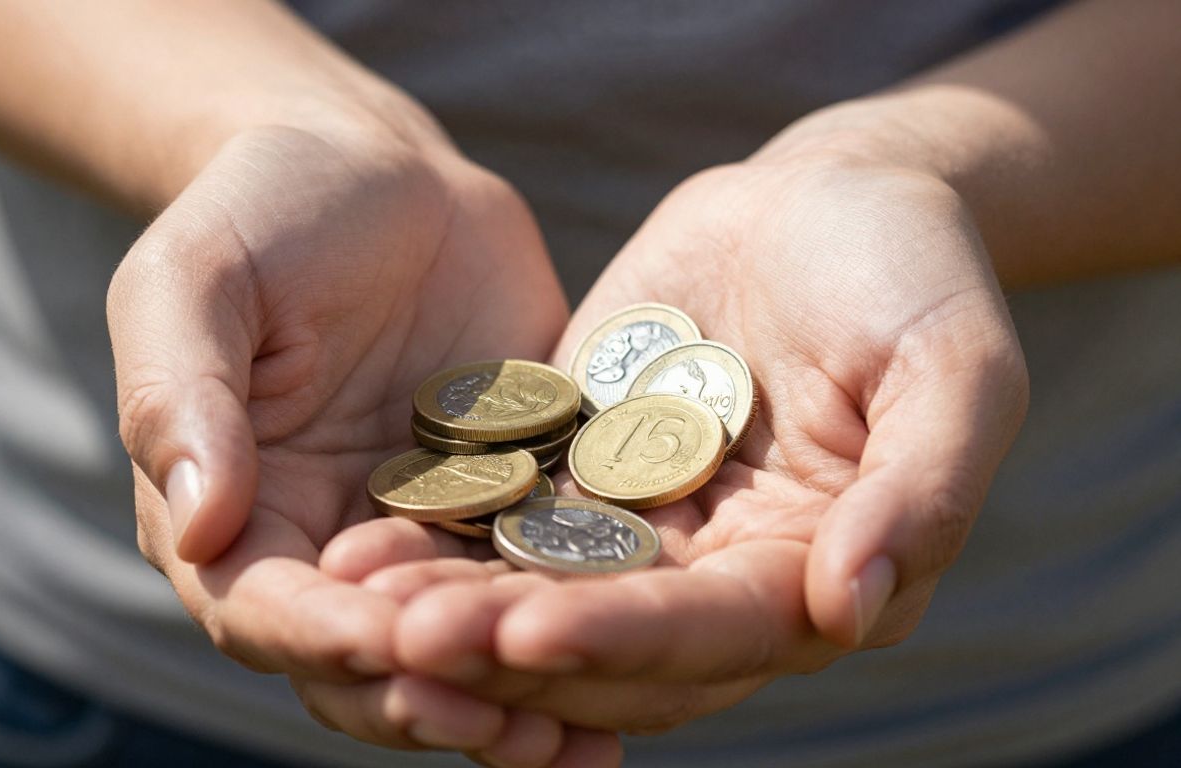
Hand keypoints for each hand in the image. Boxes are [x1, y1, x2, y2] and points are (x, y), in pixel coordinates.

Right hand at [107, 123, 622, 757]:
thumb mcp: (192, 280)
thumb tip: (196, 531)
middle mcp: (329, 549)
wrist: (374, 171)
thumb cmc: (261, 212)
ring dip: (515, 701)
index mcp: (237, 516)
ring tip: (584, 745)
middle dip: (435, 700)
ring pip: (461, 647)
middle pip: (369, 663)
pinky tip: (642, 663)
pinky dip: (579, 629)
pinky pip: (539, 578)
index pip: (268, 610)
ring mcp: (423, 534)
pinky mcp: (508, 503)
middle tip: (515, 729)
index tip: (394, 647)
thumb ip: (178, 398)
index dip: (326, 640)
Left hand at [324, 150, 1028, 738]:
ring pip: (540, 593)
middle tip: (405, 639)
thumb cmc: (910, 273)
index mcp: (817, 578)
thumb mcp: (955, 367)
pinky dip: (440, 539)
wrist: (824, 200)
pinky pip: (503, 520)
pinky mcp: (580, 480)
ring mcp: (644, 535)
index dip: (625, 638)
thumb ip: (925, 492)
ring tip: (358, 597)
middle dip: (510, 645)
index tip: (530, 628)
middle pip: (610, 642)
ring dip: (454, 607)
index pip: (716, 633)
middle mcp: (722, 579)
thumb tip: (849, 610)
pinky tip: (363, 540)